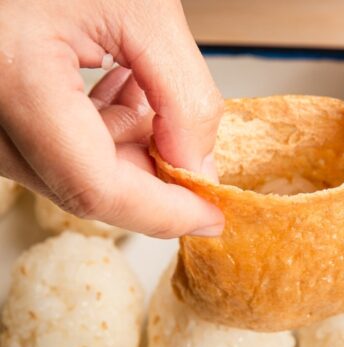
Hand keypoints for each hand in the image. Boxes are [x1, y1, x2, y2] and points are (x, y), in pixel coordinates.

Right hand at [0, 0, 223, 237]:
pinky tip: (121, 85)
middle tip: (194, 144)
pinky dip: (97, 128)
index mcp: (15, 83)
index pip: (96, 188)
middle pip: (81, 186)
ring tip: (148, 86)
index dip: (164, 214)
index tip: (212, 216)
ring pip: (65, 170)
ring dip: (125, 146)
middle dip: (150, 176)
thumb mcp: (141, 9)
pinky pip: (46, 144)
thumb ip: (183, 93)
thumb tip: (198, 167)